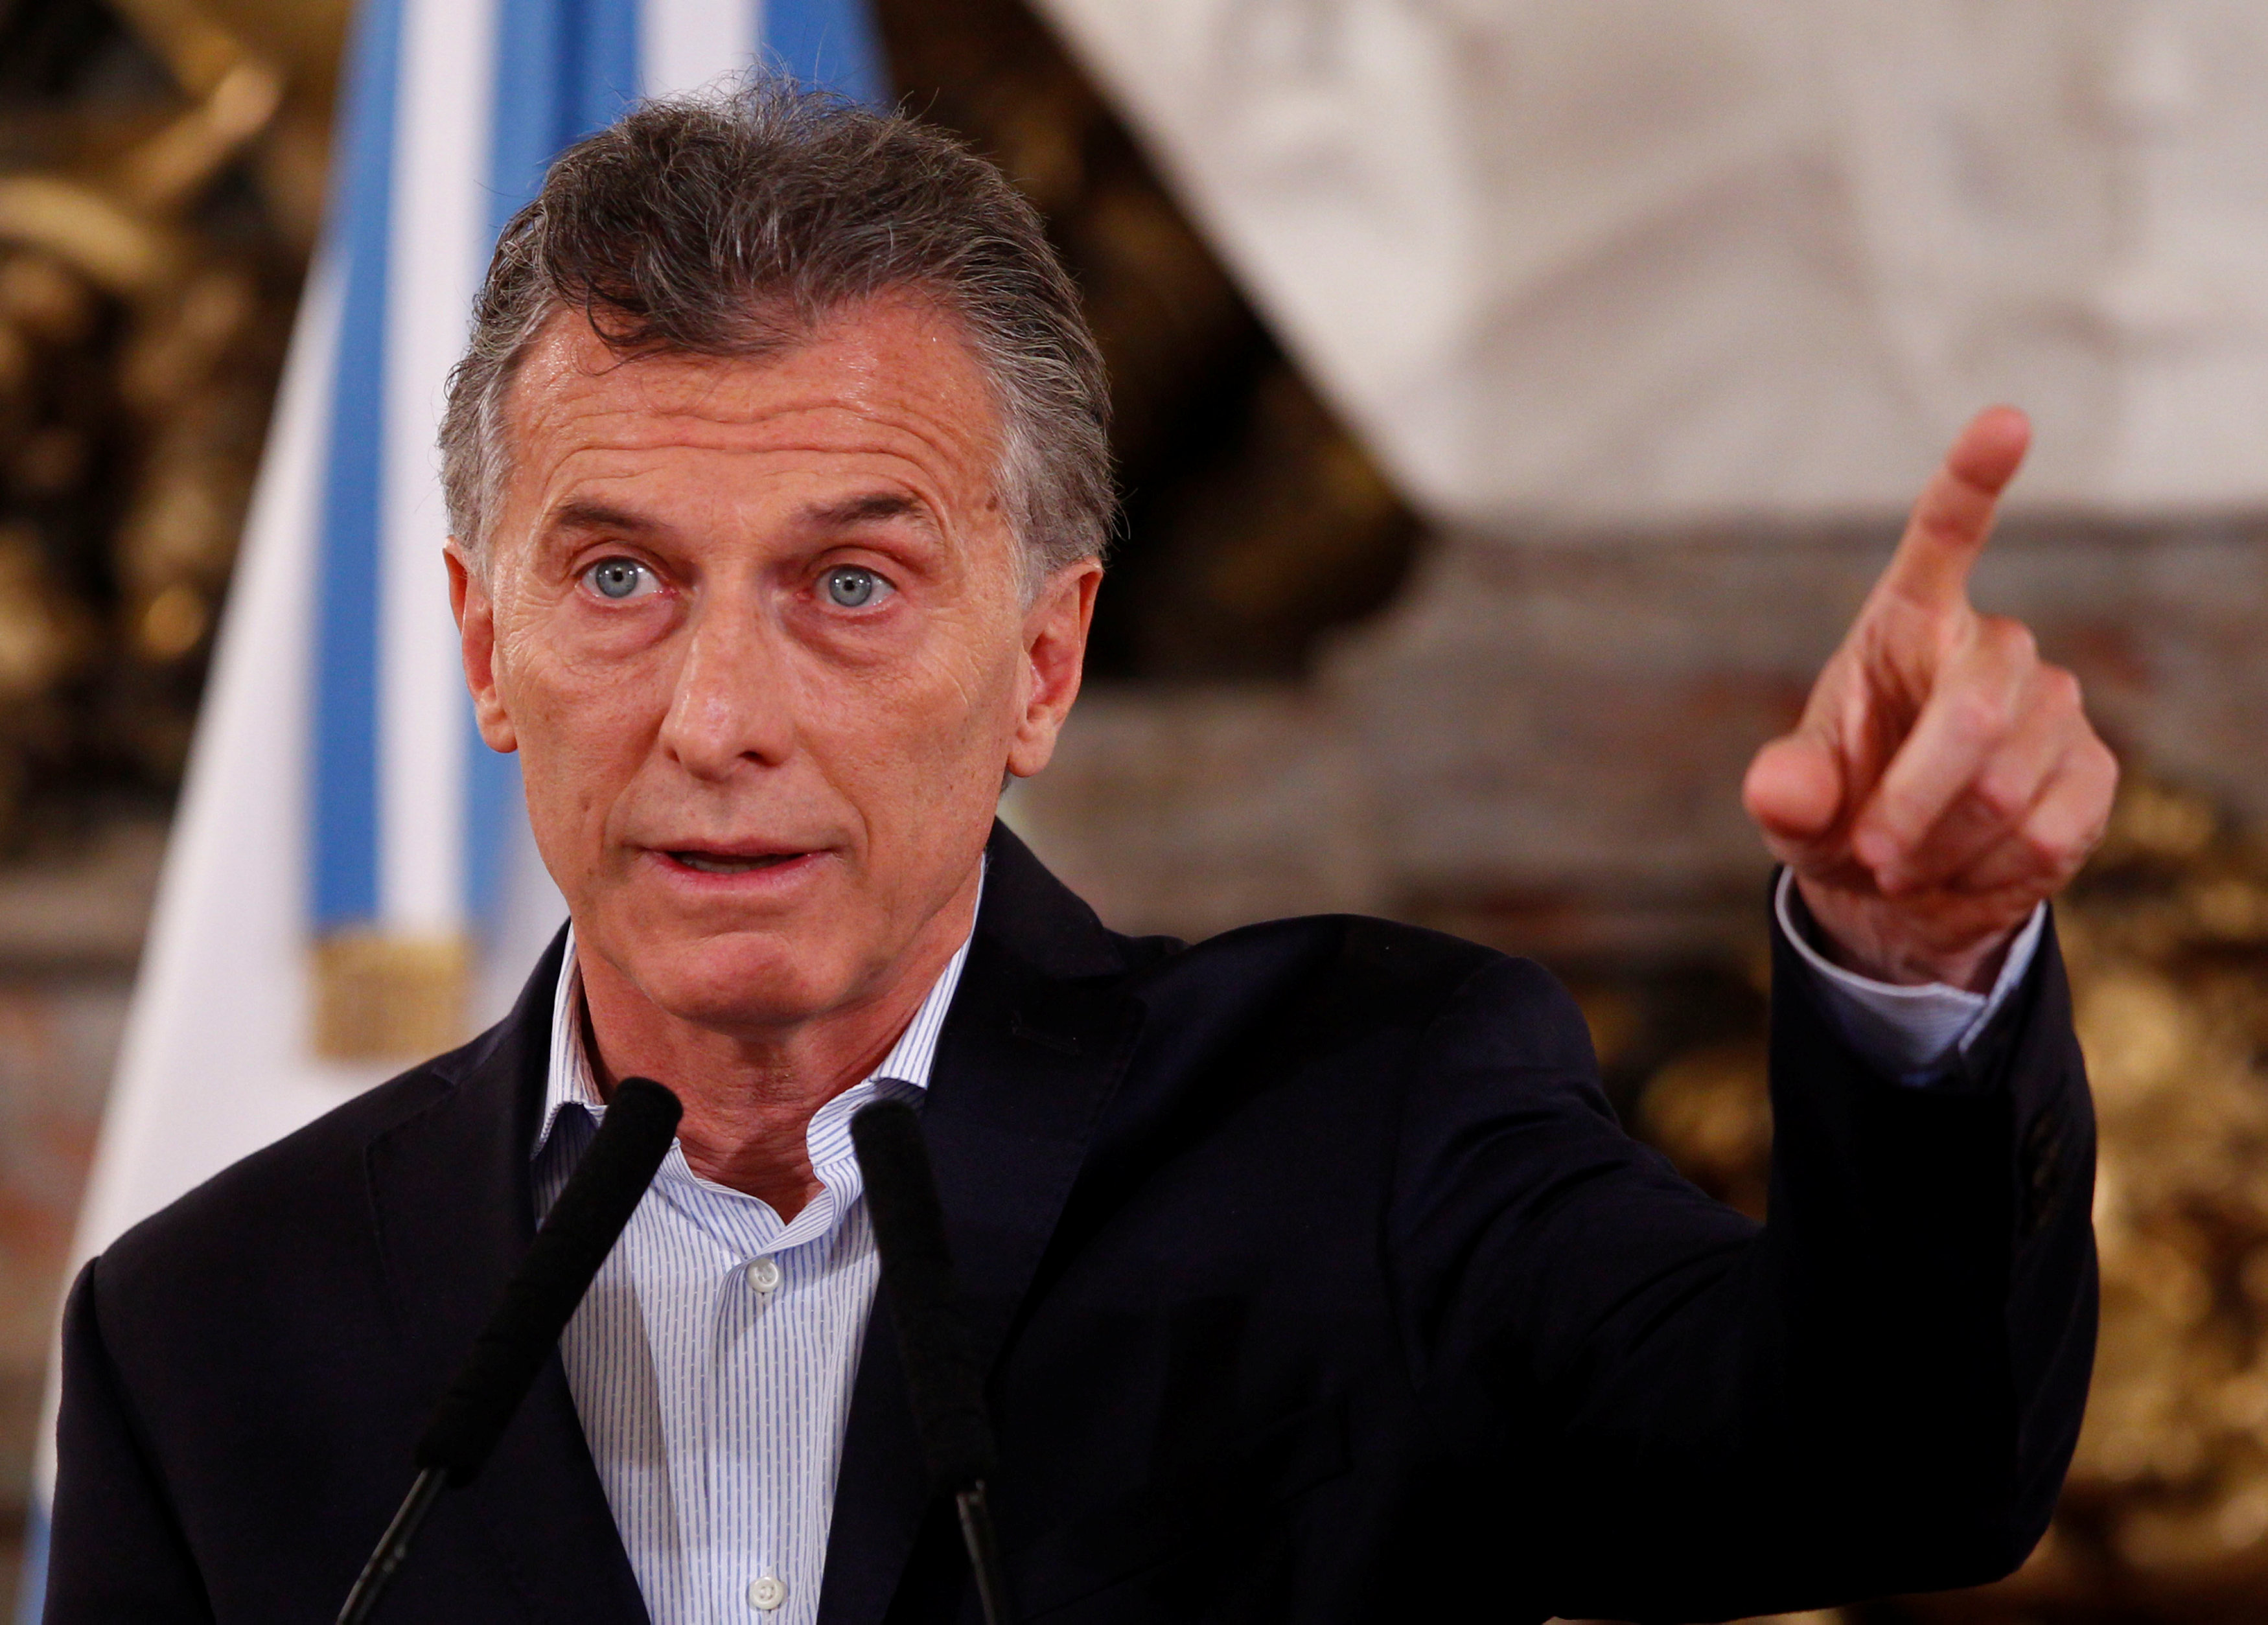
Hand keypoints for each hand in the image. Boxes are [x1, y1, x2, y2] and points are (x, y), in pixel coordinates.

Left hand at [1741, 407, 2117, 990]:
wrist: (1898, 881)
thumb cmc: (1839, 815)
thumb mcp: (1793, 807)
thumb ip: (1783, 793)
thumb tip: (1779, 793)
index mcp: (1906, 622)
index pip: (1942, 537)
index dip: (1972, 479)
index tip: (2004, 421)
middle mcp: (1990, 646)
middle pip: (1977, 707)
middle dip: (1915, 799)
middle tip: (1871, 857)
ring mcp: (2052, 706)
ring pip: (2008, 783)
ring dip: (1943, 845)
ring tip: (1907, 863)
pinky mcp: (2092, 771)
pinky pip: (2049, 828)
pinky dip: (1990, 870)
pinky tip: (1962, 868)